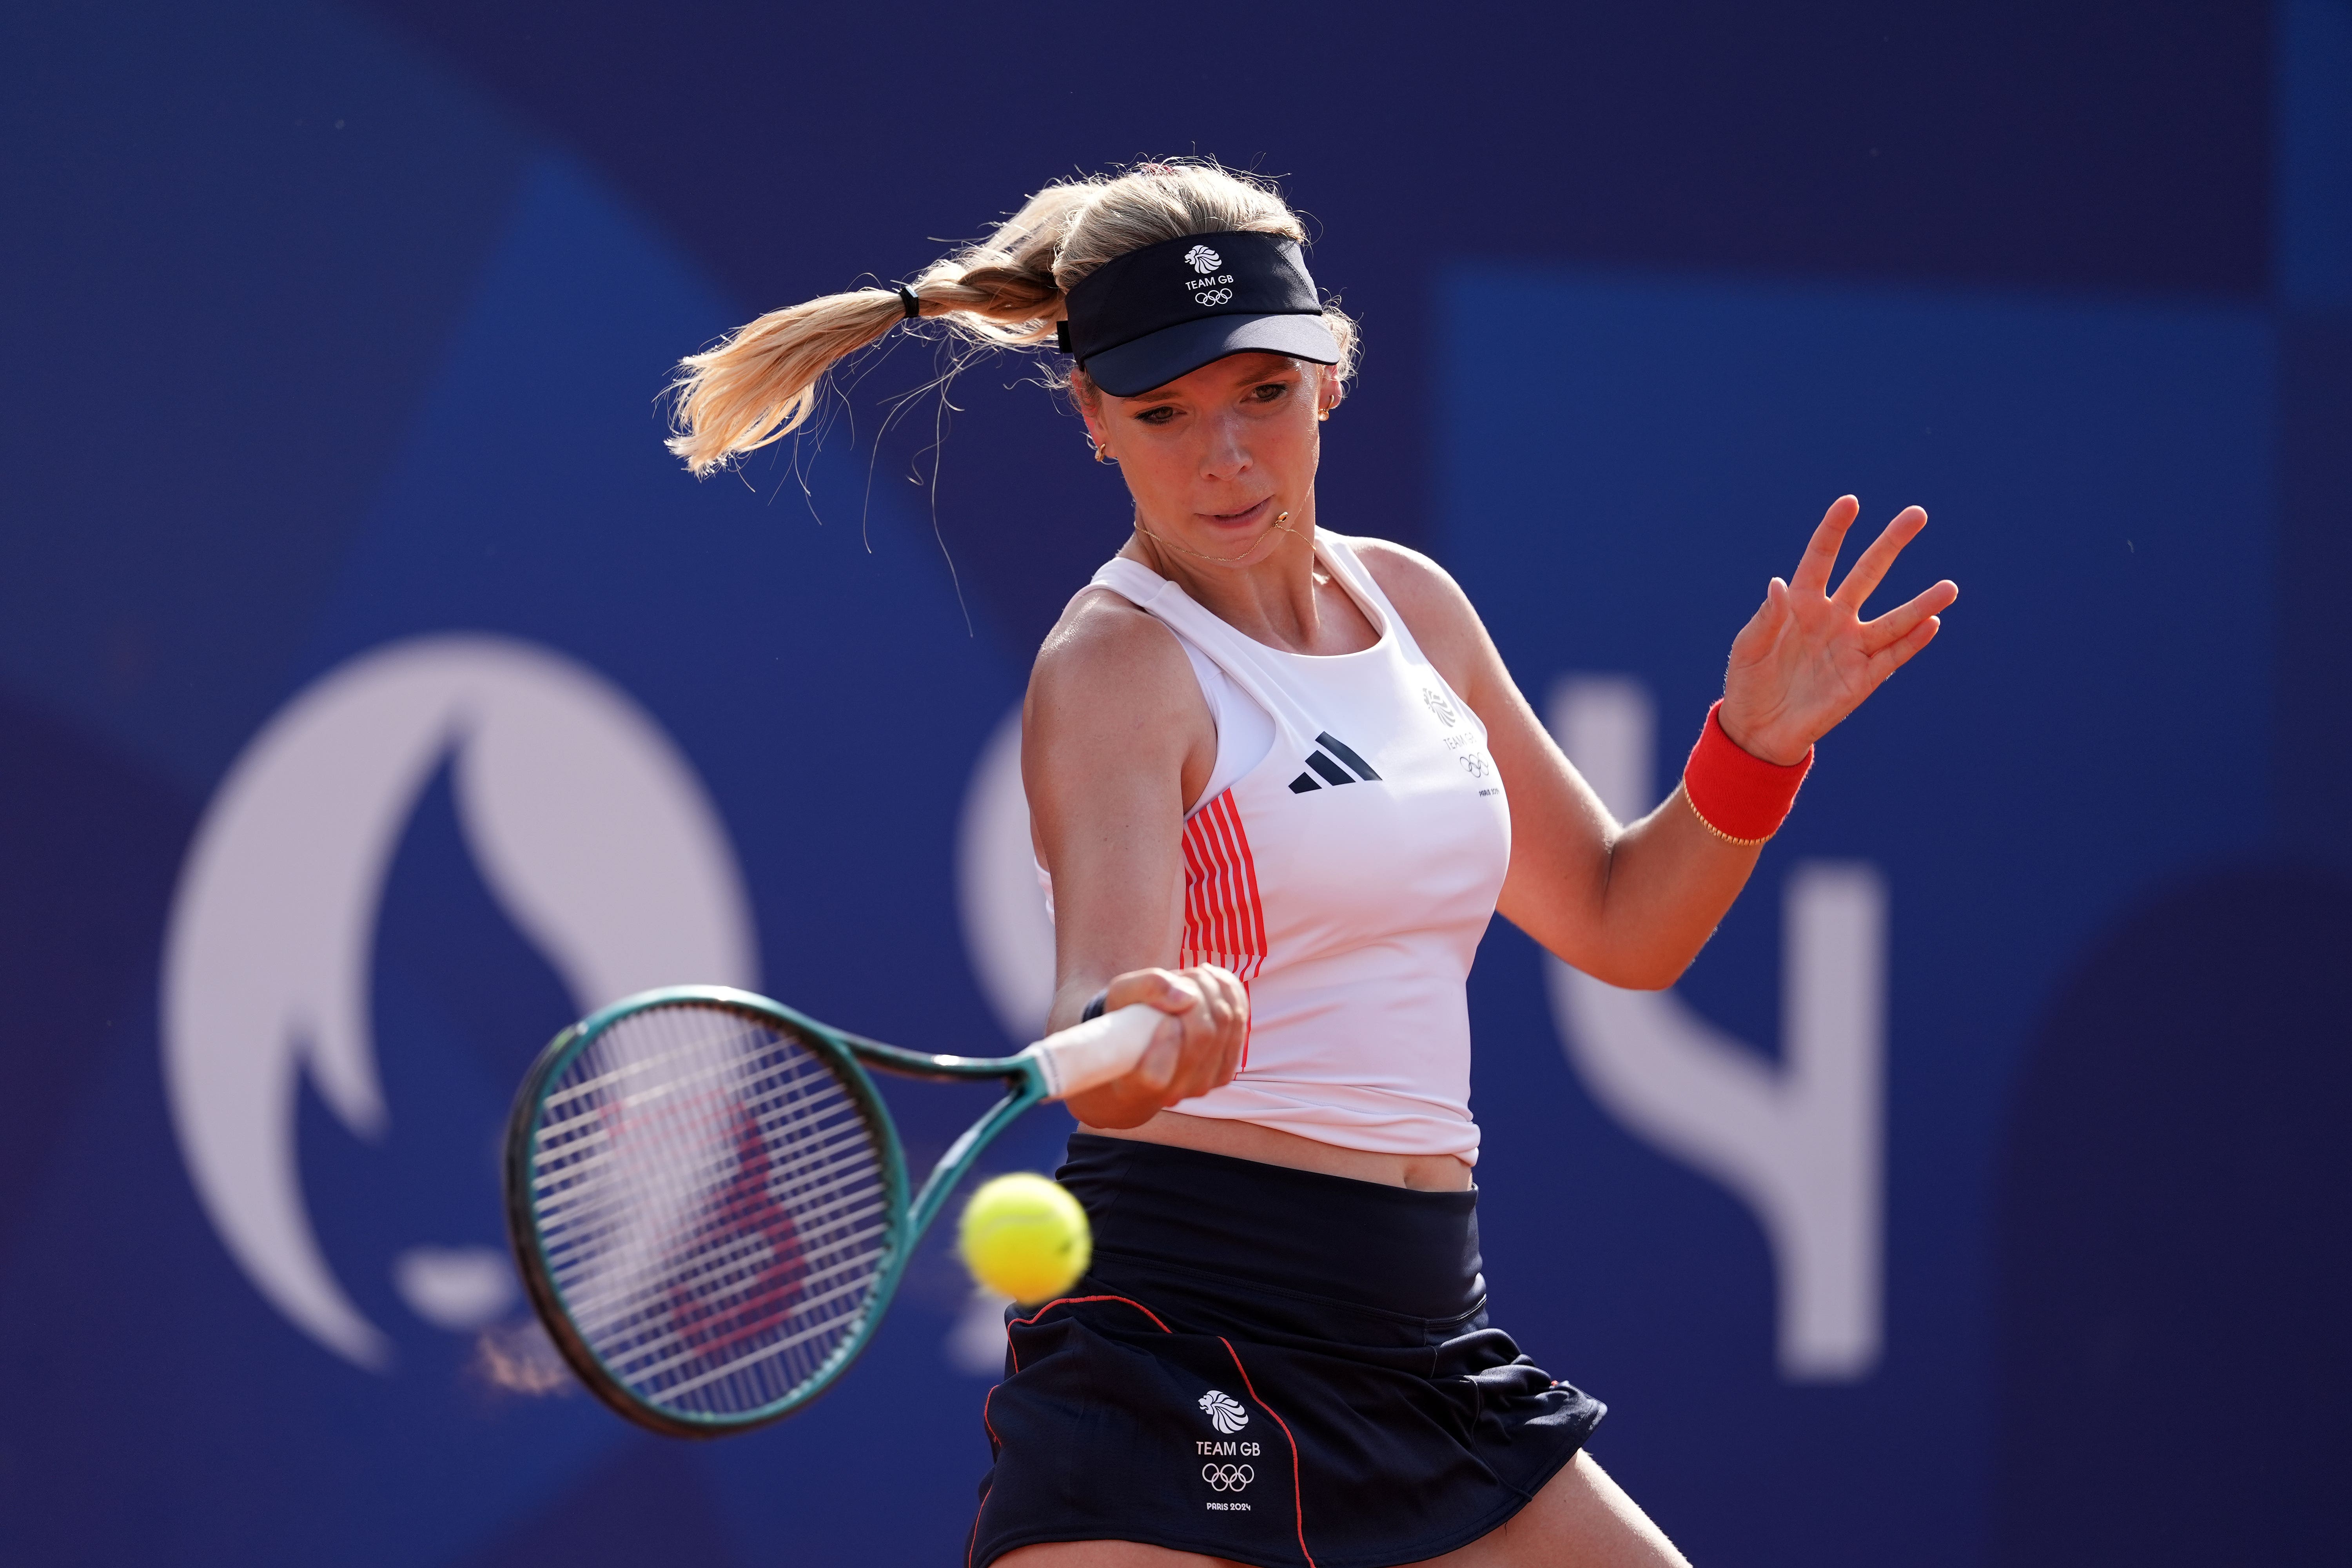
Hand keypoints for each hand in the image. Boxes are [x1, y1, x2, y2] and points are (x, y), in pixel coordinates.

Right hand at [1064, 965, 1248, 1129]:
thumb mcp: (1121, 995)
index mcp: (1135, 1084)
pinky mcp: (1223, 1073)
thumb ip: (1147, 988)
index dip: (1165, 1037)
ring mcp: (1202, 1085)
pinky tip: (1214, 982)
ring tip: (1195, 975)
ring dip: (1214, 989)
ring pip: (1226, 1024)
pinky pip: (1240, 1026)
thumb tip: (1187, 997)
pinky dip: (1231, 995)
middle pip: (1203, 1034)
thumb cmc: (1125, 1021)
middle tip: (1183, 974)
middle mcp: (1172, 1093)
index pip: (1154, 1074)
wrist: (1140, 1051)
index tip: (1162, 1011)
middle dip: (1197, 992)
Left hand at [1718, 496, 1958, 763]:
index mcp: (1801, 603)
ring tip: (1949, 588)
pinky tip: (1932, 625)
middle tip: (1917, 514)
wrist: (1758, 730)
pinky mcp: (1863, 678)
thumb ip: (1765, 618)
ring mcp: (1851, 646)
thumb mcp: (1747, 648)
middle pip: (1867, 573)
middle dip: (1891, 544)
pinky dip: (1913, 642)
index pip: (1821, 558)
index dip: (1834, 531)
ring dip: (1921, 604)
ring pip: (1893, 619)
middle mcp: (1833, 618)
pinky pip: (1893, 656)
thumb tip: (1778, 584)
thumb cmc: (1748, 682)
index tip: (1850, 502)